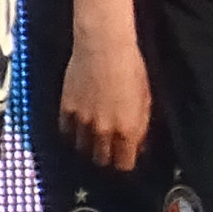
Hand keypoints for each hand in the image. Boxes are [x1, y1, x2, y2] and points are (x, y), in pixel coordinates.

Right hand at [62, 32, 152, 171]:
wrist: (104, 47)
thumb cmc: (131, 69)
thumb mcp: (146, 99)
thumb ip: (141, 126)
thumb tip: (138, 145)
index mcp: (128, 130)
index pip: (124, 164)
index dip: (124, 161)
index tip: (125, 157)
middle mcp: (104, 131)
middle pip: (101, 159)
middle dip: (106, 155)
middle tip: (109, 146)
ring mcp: (82, 122)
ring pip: (82, 148)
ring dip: (88, 145)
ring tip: (93, 136)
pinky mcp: (66, 110)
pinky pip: (66, 132)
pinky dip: (72, 131)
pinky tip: (78, 125)